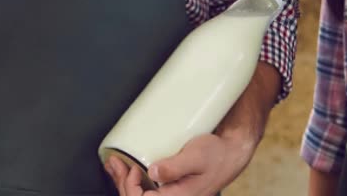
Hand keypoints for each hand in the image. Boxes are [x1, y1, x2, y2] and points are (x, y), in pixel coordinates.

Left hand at [104, 132, 254, 195]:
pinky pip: (146, 188)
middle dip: (122, 182)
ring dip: (124, 180)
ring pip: (140, 195)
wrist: (231, 153)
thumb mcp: (196, 157)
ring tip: (115, 164)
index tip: (132, 167)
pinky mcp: (169, 187)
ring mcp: (170, 194)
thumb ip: (174, 167)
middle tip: (116, 162)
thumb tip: (152, 173)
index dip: (131, 187)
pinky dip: (132, 179)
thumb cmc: (217, 156)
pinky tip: (126, 168)